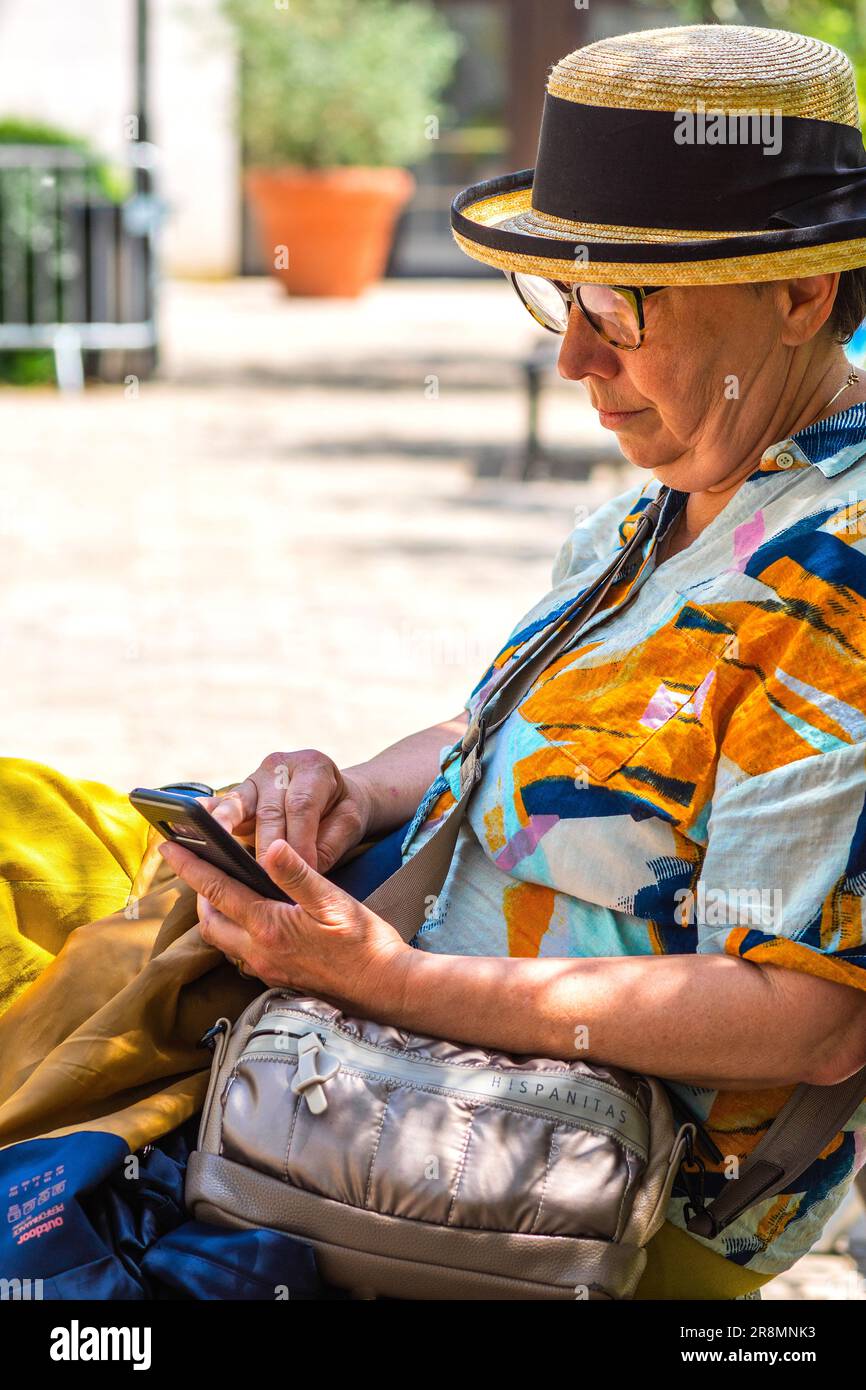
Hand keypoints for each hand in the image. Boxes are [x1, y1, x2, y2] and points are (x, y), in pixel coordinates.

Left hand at [157, 834, 409, 1005]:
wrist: (385, 987)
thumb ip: (297, 873)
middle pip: (209, 922)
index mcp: (268, 926)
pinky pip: (241, 954)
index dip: (190, 866)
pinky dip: (234, 933)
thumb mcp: (333, 899)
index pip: (216, 890)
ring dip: (215, 915)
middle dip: (197, 893)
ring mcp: (268, 968)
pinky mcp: (278, 978)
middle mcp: (260, 951)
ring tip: (220, 890)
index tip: (168, 846)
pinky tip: (251, 921)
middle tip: (197, 867)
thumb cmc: (364, 943)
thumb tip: (269, 847)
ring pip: (223, 941)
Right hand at [198, 749, 374, 873]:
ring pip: (237, 805)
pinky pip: (217, 806)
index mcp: (312, 767)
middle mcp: (279, 767)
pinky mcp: (236, 796)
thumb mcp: (349, 824)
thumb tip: (302, 871)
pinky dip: (203, 818)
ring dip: (224, 830)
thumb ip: (329, 845)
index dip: (299, 840)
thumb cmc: (341, 813)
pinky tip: (186, 828)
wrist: (335, 795)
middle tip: (266, 880)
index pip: (301, 806)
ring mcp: (254, 780)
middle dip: (266, 848)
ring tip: (216, 853)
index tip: (301, 872)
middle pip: (269, 810)